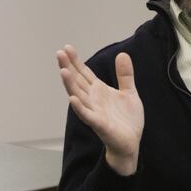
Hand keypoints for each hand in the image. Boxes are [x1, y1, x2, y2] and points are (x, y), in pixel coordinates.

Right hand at [56, 45, 143, 175]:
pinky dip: (80, 107)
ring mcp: (94, 111)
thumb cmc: (127, 120)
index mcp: (98, 91)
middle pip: (77, 81)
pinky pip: (87, 115)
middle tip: (59, 53)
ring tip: (63, 71)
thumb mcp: (129, 92)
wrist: (131, 142)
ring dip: (70, 84)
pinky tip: (73, 98)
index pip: (83, 73)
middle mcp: (92, 99)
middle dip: (68, 67)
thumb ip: (124, 75)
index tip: (67, 48)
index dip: (75, 61)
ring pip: (78, 96)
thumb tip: (123, 54)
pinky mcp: (99, 124)